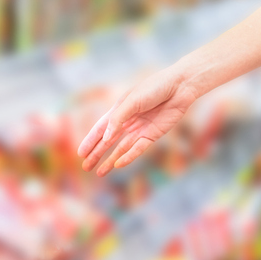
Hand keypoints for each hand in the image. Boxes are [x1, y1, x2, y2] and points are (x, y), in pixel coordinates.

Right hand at [77, 66, 199, 175]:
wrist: (180, 86)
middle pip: (108, 141)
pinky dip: (128, 157)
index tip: (80, 153)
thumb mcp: (132, 101)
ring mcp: (140, 130)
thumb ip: (118, 119)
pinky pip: (138, 149)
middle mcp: (127, 121)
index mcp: (119, 109)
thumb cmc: (155, 87)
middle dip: (96, 154)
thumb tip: (106, 138)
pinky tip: (118, 165)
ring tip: (99, 172)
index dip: (90, 141)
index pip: (101, 128)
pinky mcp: (153, 135)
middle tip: (85, 167)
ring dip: (110, 160)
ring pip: (121, 148)